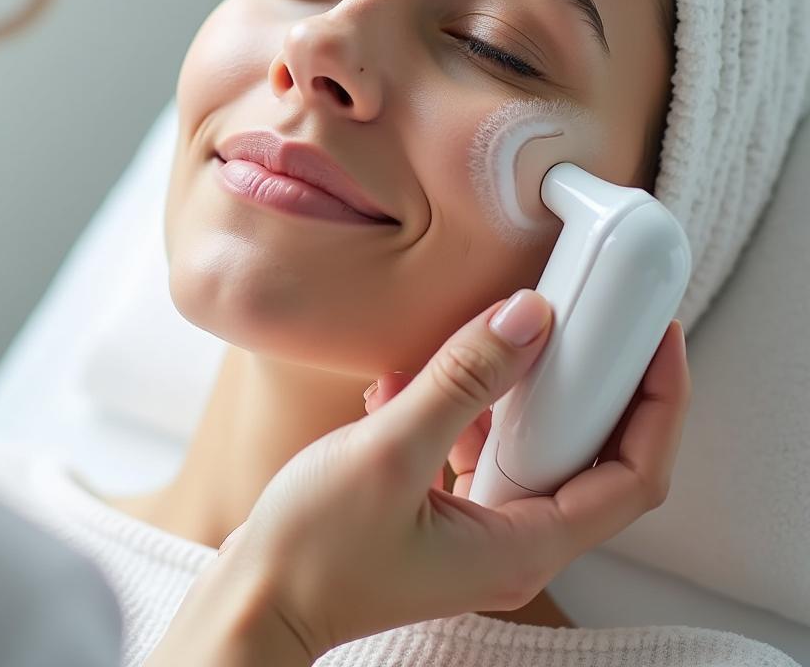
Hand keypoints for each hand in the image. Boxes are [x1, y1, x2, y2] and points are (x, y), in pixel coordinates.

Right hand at [148, 290, 689, 664]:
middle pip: (587, 455)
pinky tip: (409, 379)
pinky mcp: (440, 514)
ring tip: (482, 335)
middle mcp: (513, 543)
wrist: (256, 598)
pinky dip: (456, 409)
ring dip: (509, 390)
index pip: (633, 476)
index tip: (656, 339)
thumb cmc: (314, 549)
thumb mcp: (390, 453)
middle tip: (585, 316)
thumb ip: (463, 382)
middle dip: (590, 382)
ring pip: (526, 446)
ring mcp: (476, 531)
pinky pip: (472, 449)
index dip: (657, 404)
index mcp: (523, 544)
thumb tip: (529, 319)